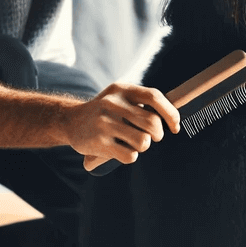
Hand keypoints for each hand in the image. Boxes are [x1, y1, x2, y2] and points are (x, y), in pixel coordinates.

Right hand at [61, 82, 180, 170]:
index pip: (154, 97)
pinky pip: (130, 156)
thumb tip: (175, 118)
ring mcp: (104, 123)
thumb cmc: (105, 112)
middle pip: (152, 123)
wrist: (70, 121)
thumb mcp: (120, 98)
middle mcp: (112, 104)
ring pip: (143, 142)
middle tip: (153, 137)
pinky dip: (130, 156)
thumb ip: (143, 104)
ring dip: (144, 146)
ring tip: (134, 143)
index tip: (175, 126)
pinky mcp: (99, 143)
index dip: (170, 113)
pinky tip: (120, 150)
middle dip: (158, 134)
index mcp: (121, 90)